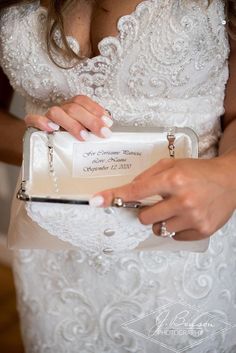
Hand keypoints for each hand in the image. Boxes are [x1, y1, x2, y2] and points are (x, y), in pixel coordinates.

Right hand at [25, 95, 112, 139]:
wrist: (43, 147)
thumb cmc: (69, 140)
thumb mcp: (84, 134)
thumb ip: (92, 130)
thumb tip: (107, 131)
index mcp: (72, 108)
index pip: (83, 101)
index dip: (96, 110)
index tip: (108, 123)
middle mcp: (61, 110)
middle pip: (74, 108)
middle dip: (91, 120)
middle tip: (103, 133)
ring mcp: (47, 117)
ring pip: (57, 112)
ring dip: (72, 124)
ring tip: (83, 137)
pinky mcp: (33, 126)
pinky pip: (33, 119)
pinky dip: (42, 122)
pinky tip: (52, 129)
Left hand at [90, 157, 235, 240]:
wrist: (230, 181)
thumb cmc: (199, 172)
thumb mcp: (173, 164)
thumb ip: (149, 175)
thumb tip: (129, 190)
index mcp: (173, 179)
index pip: (136, 190)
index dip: (114, 196)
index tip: (97, 201)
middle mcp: (183, 199)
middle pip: (145, 217)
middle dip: (147, 211)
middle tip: (160, 203)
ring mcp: (193, 218)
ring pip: (158, 229)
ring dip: (161, 221)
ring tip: (174, 209)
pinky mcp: (201, 231)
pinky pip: (173, 237)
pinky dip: (174, 228)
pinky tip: (185, 216)